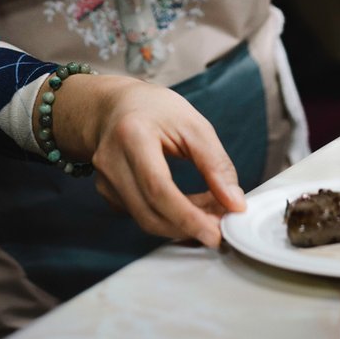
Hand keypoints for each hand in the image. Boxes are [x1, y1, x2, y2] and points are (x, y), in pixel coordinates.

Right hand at [43, 73, 245, 246]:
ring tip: (208, 209)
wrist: (115, 106)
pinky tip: (187, 204)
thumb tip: (234, 203)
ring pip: (146, 219)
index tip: (215, 232)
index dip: (188, 217)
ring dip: (181, 223)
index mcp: (133, 135)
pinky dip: (168, 217)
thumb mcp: (193, 124)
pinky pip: (141, 215)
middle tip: (220, 223)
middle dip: (188, 225)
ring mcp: (105, 180)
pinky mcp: (107, 193)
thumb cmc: (154, 109)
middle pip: (150, 212)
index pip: (159, 188)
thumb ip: (216, 164)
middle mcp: (111, 160)